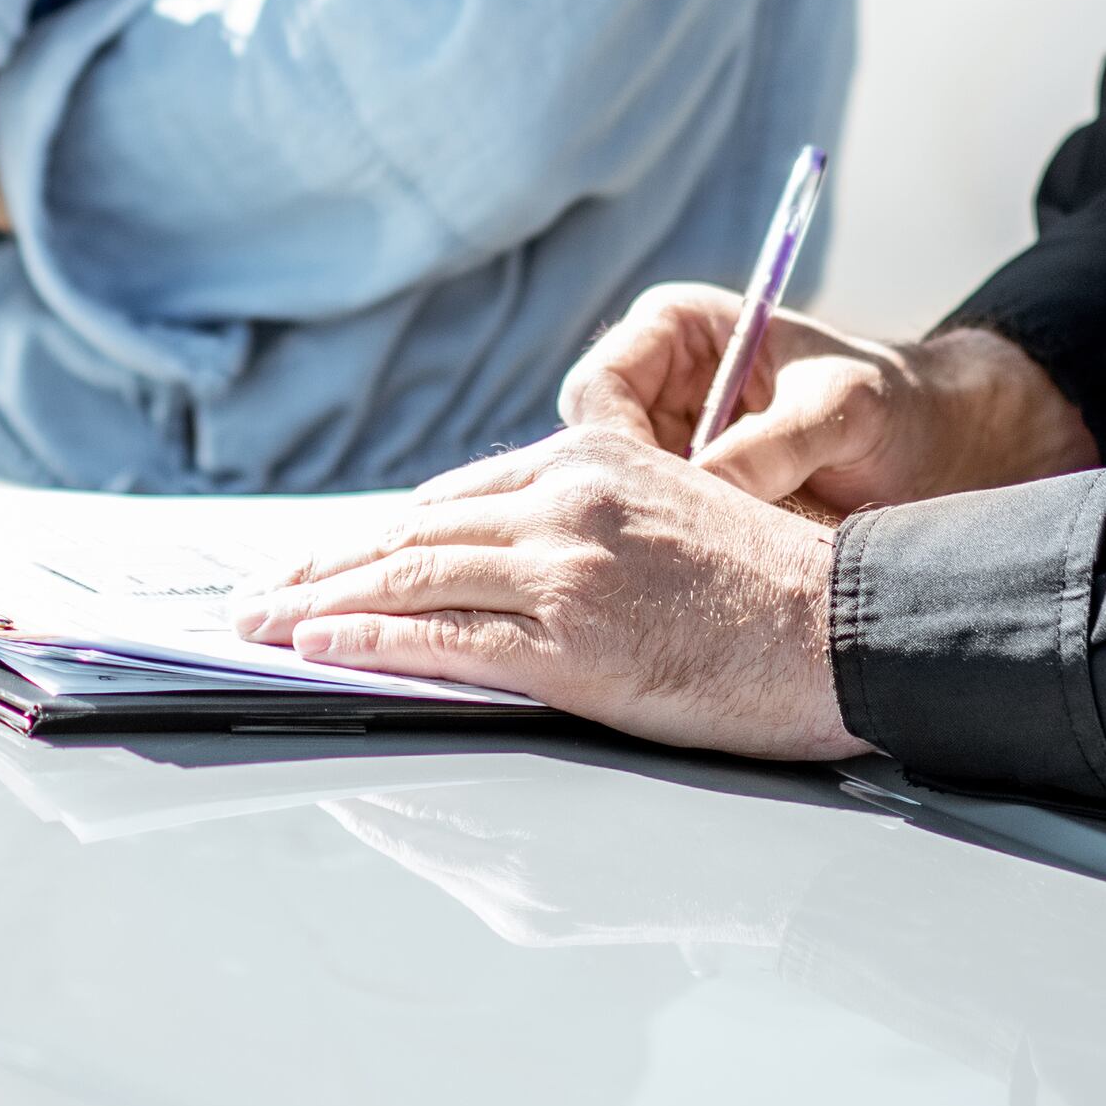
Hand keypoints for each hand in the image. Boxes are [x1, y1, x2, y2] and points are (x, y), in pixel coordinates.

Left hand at [228, 427, 856, 758]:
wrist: (849, 628)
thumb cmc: (772, 591)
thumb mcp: (671, 515)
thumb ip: (587, 522)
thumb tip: (499, 563)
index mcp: (590, 459)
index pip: (450, 499)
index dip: (374, 538)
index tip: (320, 562)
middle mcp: (565, 499)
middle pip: (411, 532)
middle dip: (321, 568)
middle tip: (255, 596)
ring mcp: (563, 568)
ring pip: (409, 578)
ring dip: (317, 603)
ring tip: (260, 624)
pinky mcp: (570, 642)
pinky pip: (442, 638)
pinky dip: (367, 641)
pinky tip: (319, 646)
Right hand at [561, 289, 1098, 524]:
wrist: (930, 446)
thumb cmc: (890, 401)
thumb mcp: (839, 410)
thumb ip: (772, 444)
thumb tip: (705, 489)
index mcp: (675, 328)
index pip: (599, 386)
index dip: (612, 447)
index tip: (655, 501)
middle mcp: (656, 382)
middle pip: (590, 448)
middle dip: (625, 499)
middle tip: (676, 550)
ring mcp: (665, 441)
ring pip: (612, 498)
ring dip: (648, 533)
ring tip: (703, 567)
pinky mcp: (683, 495)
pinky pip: (651, 529)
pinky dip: (673, 555)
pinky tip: (709, 580)